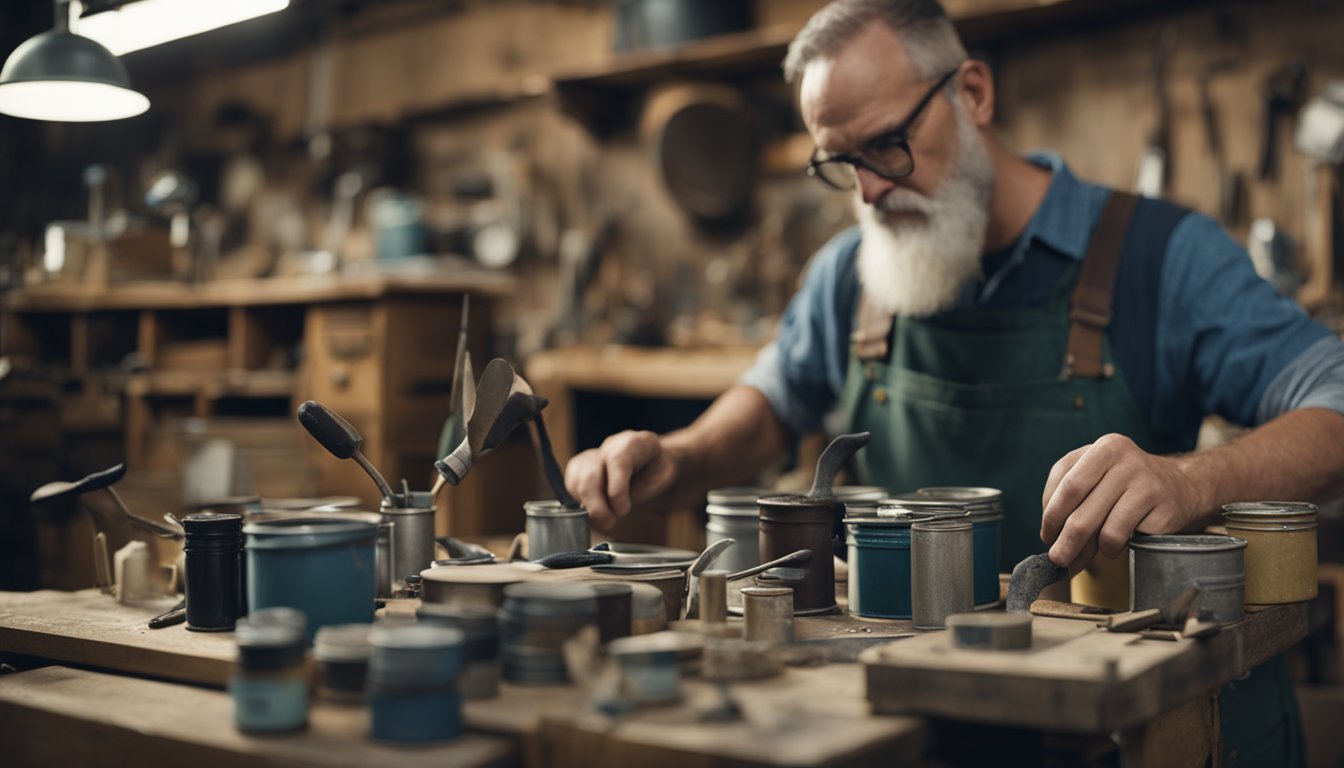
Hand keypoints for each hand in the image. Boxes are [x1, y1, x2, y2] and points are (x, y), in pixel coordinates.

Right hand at [563, 430, 678, 531]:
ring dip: (588, 507)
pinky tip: (594, 512)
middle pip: (589, 474)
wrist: (651, 467)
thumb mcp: (664, 477)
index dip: (617, 488)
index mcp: (634, 443)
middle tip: (609, 522)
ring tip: (604, 519)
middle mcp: (609, 446)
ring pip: (576, 482)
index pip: (617, 459)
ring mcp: (591, 457)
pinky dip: (580, 505)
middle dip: (596, 504)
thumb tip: (618, 507)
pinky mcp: (577, 471)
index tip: (622, 510)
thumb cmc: (657, 472)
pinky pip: (570, 489)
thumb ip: (644, 487)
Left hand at [1039, 434, 1203, 571]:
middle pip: (1075, 503)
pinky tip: (1113, 547)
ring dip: (1084, 549)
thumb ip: (1074, 499)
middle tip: (1056, 558)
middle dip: (1062, 536)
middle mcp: (1122, 457)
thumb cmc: (1129, 487)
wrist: (1182, 487)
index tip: (1047, 535)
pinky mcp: (1158, 503)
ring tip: (1087, 554)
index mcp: (1102, 448)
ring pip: (1096, 524)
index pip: (1063, 482)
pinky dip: (1109, 548)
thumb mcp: (1100, 479)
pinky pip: (1117, 534)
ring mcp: (1143, 479)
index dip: (1050, 512)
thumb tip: (1051, 538)